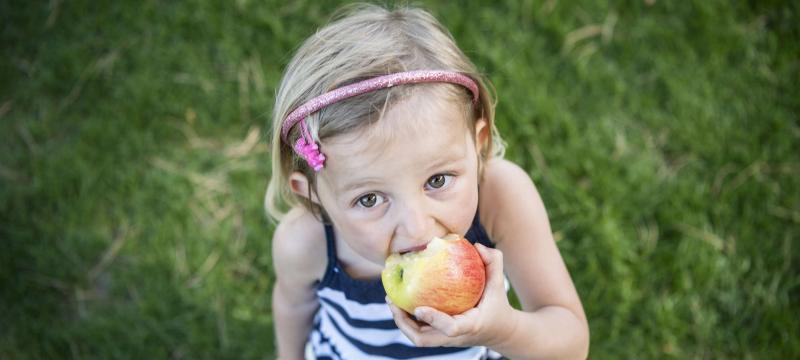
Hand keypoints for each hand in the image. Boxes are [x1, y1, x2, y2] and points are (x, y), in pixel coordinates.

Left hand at [386, 243, 516, 347]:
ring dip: (401, 321)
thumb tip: (476, 245)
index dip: (433, 319)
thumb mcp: (499, 283)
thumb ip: (494, 262)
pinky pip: (419, 330)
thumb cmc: (498, 305)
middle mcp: (454, 337)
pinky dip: (407, 318)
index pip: (450, 328)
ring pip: (418, 337)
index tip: (419, 308)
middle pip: (424, 339)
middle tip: (392, 301)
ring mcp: (445, 339)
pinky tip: (399, 299)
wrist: (500, 331)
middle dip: (404, 323)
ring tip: (391, 299)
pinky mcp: (439, 337)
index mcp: (470, 325)